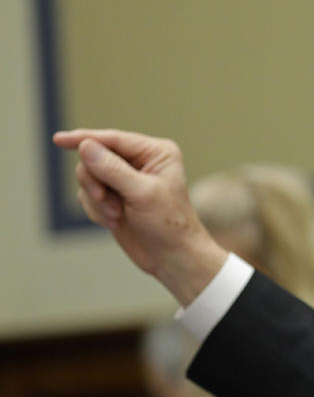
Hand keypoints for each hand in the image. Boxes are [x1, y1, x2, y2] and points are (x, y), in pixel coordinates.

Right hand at [53, 129, 227, 305]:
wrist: (172, 257)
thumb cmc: (168, 224)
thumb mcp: (142, 194)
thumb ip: (112, 169)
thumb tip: (85, 146)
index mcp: (156, 152)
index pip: (113, 139)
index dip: (85, 139)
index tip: (59, 140)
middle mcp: (140, 161)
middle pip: (95, 157)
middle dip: (96, 181)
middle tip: (105, 199)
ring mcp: (125, 180)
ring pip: (88, 177)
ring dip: (97, 199)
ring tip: (116, 215)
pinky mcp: (113, 197)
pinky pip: (87, 196)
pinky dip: (96, 210)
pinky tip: (114, 221)